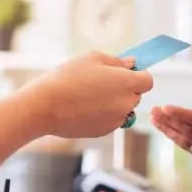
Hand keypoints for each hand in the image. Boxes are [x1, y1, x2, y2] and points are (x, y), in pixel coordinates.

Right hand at [20, 51, 153, 138]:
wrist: (44, 107)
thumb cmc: (67, 77)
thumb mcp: (92, 59)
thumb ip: (117, 61)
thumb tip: (132, 64)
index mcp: (127, 83)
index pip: (148, 80)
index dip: (138, 75)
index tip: (123, 72)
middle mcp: (126, 104)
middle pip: (136, 95)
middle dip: (125, 88)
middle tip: (101, 81)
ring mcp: (116, 120)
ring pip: (123, 109)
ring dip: (114, 102)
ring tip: (89, 94)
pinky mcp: (105, 132)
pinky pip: (111, 120)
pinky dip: (103, 114)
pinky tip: (83, 107)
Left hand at [151, 86, 191, 169]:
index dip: (181, 114)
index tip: (165, 107)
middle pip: (191, 130)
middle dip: (170, 121)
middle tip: (155, 111)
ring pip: (187, 141)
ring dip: (168, 130)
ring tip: (155, 119)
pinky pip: (189, 149)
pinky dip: (175, 139)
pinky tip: (166, 130)